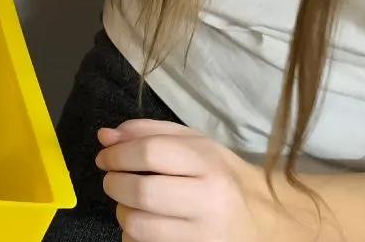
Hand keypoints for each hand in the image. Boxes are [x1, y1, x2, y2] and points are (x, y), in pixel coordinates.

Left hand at [97, 120, 273, 241]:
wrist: (260, 220)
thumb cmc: (220, 176)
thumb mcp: (194, 144)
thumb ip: (148, 133)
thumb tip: (105, 137)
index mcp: (209, 165)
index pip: (150, 153)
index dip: (117, 154)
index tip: (105, 157)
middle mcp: (209, 202)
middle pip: (141, 192)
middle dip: (114, 184)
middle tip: (113, 180)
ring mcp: (202, 236)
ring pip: (138, 225)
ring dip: (122, 212)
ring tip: (131, 203)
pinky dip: (134, 236)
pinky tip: (148, 225)